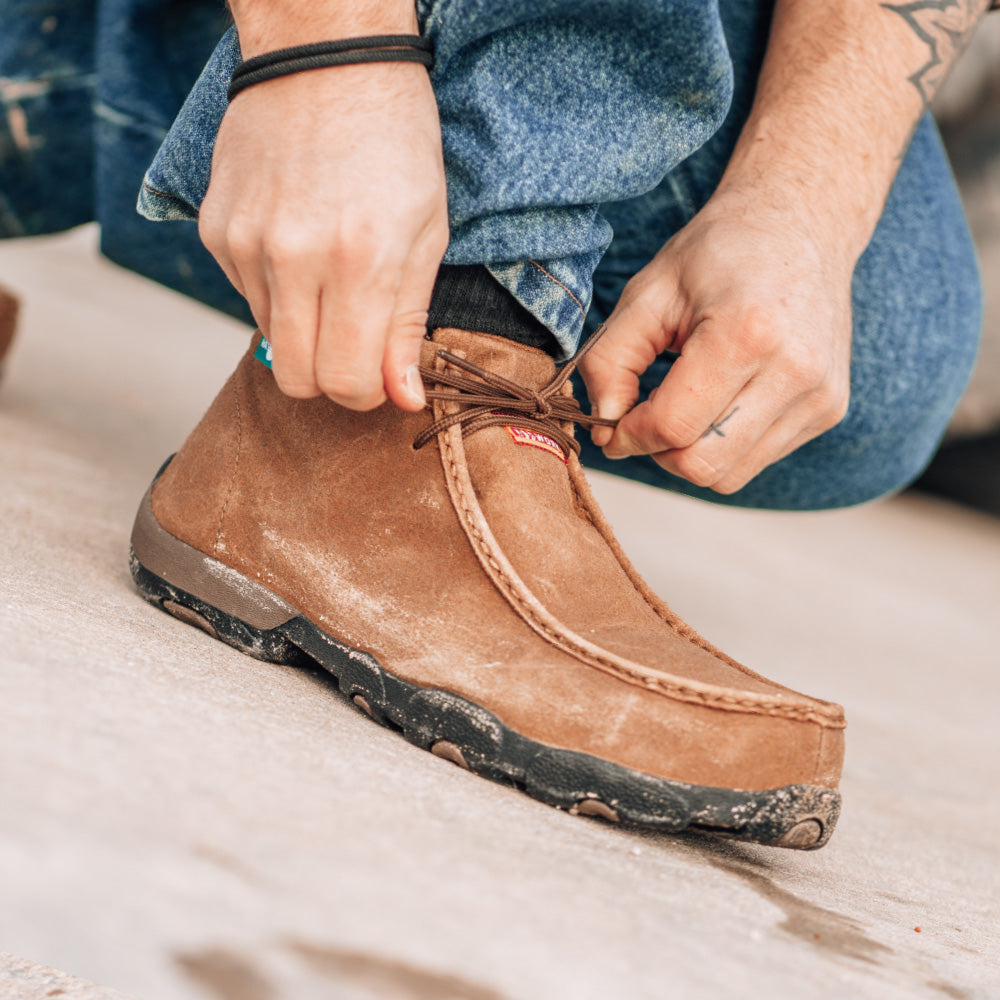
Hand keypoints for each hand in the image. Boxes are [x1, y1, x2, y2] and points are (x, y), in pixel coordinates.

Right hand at [198, 62, 448, 410]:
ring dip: (305, 331)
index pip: (346, 382)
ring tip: (331, 277)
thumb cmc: (394, 144)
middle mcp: (294, 258)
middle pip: (298, 380)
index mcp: (361, 261)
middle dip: (331, 379)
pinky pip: (247, 298)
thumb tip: (403, 399)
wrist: (325, 57)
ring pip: (272, 342)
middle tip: (355, 345)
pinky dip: (277, 292)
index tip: (380, 377)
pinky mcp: (217, 230)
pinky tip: (299, 246)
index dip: (367, 394)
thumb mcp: (427, 233)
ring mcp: (246, 244)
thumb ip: (408, 326)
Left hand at [580, 187, 852, 493]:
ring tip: (681, 405)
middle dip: (656, 452)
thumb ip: (610, 360)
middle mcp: (795, 372)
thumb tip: (603, 423)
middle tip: (641, 417)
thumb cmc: (720, 252)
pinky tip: (718, 401)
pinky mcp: (830, 410)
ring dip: (689, 453)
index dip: (629, 436)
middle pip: (702, 465)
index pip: (673, 427)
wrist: (802, 224)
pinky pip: (756, 461)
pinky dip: (722, 446)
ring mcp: (820, 396)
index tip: (610, 423)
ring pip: (728, 476)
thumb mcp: (647, 292)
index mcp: (747, 334)